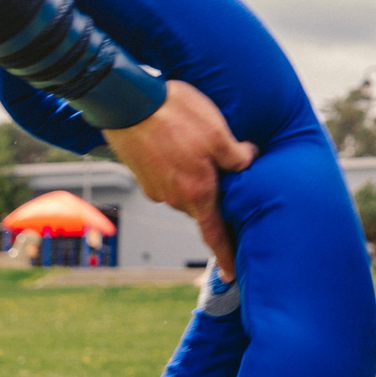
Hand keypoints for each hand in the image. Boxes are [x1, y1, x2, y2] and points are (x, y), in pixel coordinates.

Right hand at [104, 80, 256, 271]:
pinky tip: (179, 146)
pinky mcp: (141, 175)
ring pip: (184, 192)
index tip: (231, 274)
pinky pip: (167, 180)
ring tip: (199, 150)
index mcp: (197, 192)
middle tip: (225, 175)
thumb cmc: (176, 115)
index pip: (214, 234)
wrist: (127, 102)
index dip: (225, 255)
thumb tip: (248, 160)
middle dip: (213, 199)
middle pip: (201, 208)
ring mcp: (154, 187)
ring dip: (194, 180)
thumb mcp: (217, 131)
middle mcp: (174, 197)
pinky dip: (178, 170)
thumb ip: (237, 155)